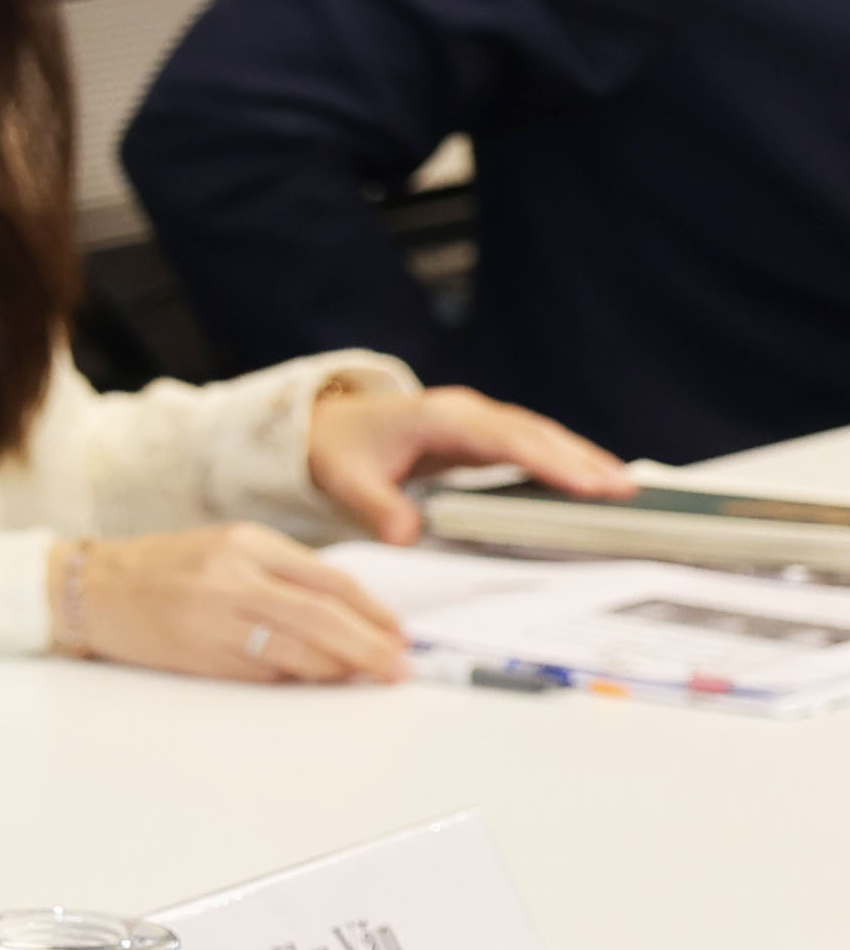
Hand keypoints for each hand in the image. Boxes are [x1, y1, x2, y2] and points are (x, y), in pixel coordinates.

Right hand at [70, 522, 404, 685]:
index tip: (400, 634)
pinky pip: (263, 674)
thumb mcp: (225, 550)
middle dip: (370, 648)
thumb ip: (282, 575)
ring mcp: (213, 619)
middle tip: (397, 668)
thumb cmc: (160, 569)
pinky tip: (311, 680)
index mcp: (245, 544)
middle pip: (323, 619)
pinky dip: (294, 679)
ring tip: (361, 677)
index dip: (374, 612)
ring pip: (297, 652)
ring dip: (338, 670)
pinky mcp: (198, 655)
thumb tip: (348, 617)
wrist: (88, 589)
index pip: (329, 580)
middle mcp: (231, 578)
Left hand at [302, 374, 626, 545]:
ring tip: (624, 487)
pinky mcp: (483, 434)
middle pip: (535, 434)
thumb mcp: (348, 480)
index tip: (586, 483)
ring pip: (541, 436)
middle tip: (624, 490)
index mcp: (439, 418)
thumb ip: (378, 507)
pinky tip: (593, 480)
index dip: (548, 461)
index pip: (505, 440)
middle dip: (581, 460)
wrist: (326, 426)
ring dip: (582, 458)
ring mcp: (478, 420)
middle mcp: (466, 413)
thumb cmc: (340, 449)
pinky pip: (532, 444)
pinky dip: (564, 460)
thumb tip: (407, 536)